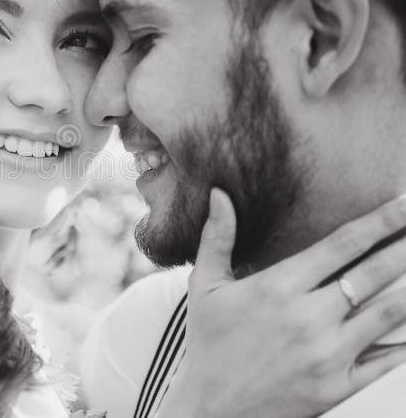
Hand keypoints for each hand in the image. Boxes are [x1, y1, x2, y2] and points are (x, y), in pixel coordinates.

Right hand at [156, 189, 405, 417]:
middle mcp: (308, 318)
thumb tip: (220, 193)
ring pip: (391, 314)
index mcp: (277, 287)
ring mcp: (328, 354)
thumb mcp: (205, 286)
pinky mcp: (339, 386)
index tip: (405, 202)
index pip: (342, 244)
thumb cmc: (208, 343)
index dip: (381, 220)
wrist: (212, 409)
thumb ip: (217, 237)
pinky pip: (389, 361)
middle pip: (374, 274)